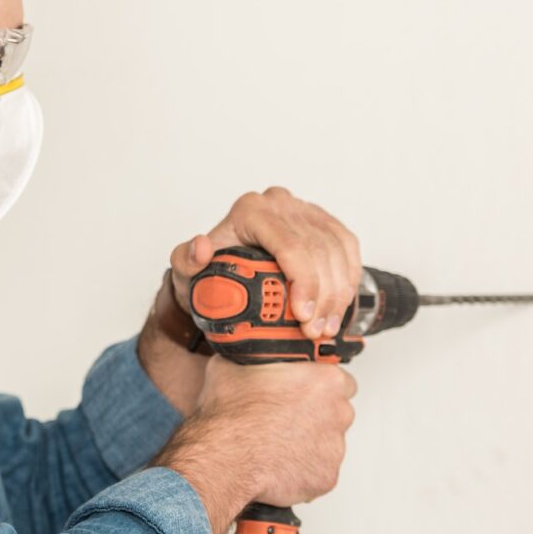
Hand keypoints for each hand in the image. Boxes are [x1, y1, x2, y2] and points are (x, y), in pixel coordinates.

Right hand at [156, 356, 356, 533]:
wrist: (224, 457)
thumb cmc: (231, 417)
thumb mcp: (230, 367)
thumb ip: (249, 359)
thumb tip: (242, 354)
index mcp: (324, 381)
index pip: (340, 379)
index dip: (318, 386)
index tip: (304, 391)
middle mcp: (338, 413)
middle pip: (336, 412)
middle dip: (315, 415)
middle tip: (286, 418)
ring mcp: (334, 448)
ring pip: (327, 443)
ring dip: (308, 443)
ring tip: (277, 442)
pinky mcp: (325, 476)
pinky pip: (318, 471)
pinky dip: (302, 469)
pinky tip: (279, 462)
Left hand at [169, 187, 361, 340]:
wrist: (225, 269)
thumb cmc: (207, 271)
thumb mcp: (187, 271)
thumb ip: (184, 261)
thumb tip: (201, 247)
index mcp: (250, 212)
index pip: (289, 245)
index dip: (303, 282)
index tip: (303, 315)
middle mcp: (279, 204)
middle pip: (317, 250)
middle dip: (323, 295)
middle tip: (316, 329)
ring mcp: (304, 211)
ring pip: (336, 249)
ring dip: (338, 293)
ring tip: (327, 325)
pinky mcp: (323, 221)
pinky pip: (347, 247)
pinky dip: (348, 278)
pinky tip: (339, 304)